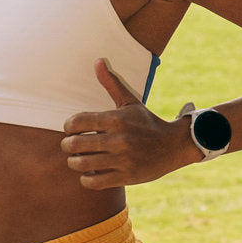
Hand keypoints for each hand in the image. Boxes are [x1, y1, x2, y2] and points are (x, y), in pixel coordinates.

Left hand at [60, 60, 181, 187]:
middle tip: (71, 146)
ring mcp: (122, 159)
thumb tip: (97, 60)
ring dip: (74, 162)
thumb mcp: (130, 102)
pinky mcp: (126, 176)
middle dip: (67, 145)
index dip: (68, 127)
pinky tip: (91, 172)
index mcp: (116, 119)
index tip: (72, 130)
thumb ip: (111, 83)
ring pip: (81, 164)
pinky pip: (93, 182)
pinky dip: (86, 178)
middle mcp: (118, 139)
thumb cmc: (147, 123)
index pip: (76, 121)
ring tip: (78, 160)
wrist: (174, 146)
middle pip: (74, 144)